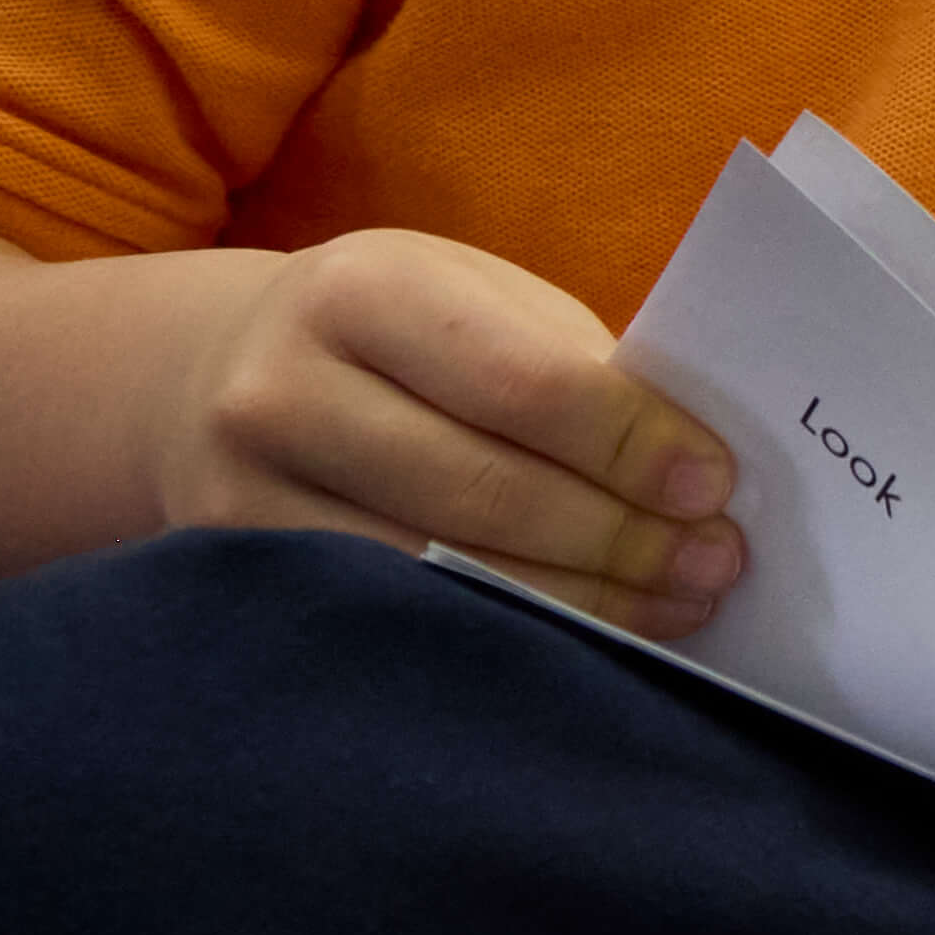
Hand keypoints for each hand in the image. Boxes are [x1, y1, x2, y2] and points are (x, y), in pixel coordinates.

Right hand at [154, 228, 744, 633]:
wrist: (218, 382)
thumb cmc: (401, 343)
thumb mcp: (476, 304)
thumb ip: (572, 369)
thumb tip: (693, 476)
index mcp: (362, 291)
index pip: (521, 382)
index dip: (629, 443)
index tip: (715, 485)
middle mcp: (282, 392)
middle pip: (483, 491)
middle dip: (620, 538)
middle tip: (716, 564)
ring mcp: (244, 496)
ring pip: (441, 575)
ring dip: (581, 605)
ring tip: (675, 609)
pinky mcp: (245, 582)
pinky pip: (398, 625)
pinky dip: (506, 639)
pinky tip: (582, 642)